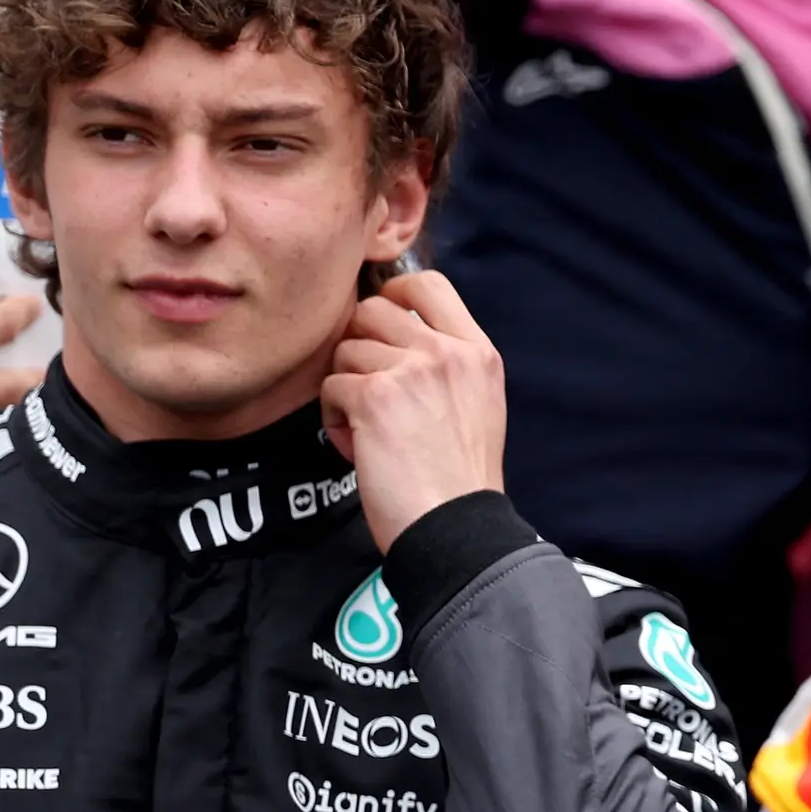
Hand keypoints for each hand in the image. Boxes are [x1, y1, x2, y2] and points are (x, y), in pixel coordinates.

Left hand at [324, 269, 506, 549]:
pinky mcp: (375, 397)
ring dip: (346, 390)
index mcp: (478, 352)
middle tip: (372, 390)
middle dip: (360, 347)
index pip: (427, 285)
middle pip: (372, 311)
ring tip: (370, 430)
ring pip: (346, 351)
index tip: (384, 327)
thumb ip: (447, 363)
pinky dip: (336, 420)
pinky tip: (361, 446)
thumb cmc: (461, 479)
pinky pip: (331, 387)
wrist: (456, 526)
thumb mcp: (478, 404)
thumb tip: (395, 336)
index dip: (393, 296)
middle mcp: (447, 353)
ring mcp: (411, 371)